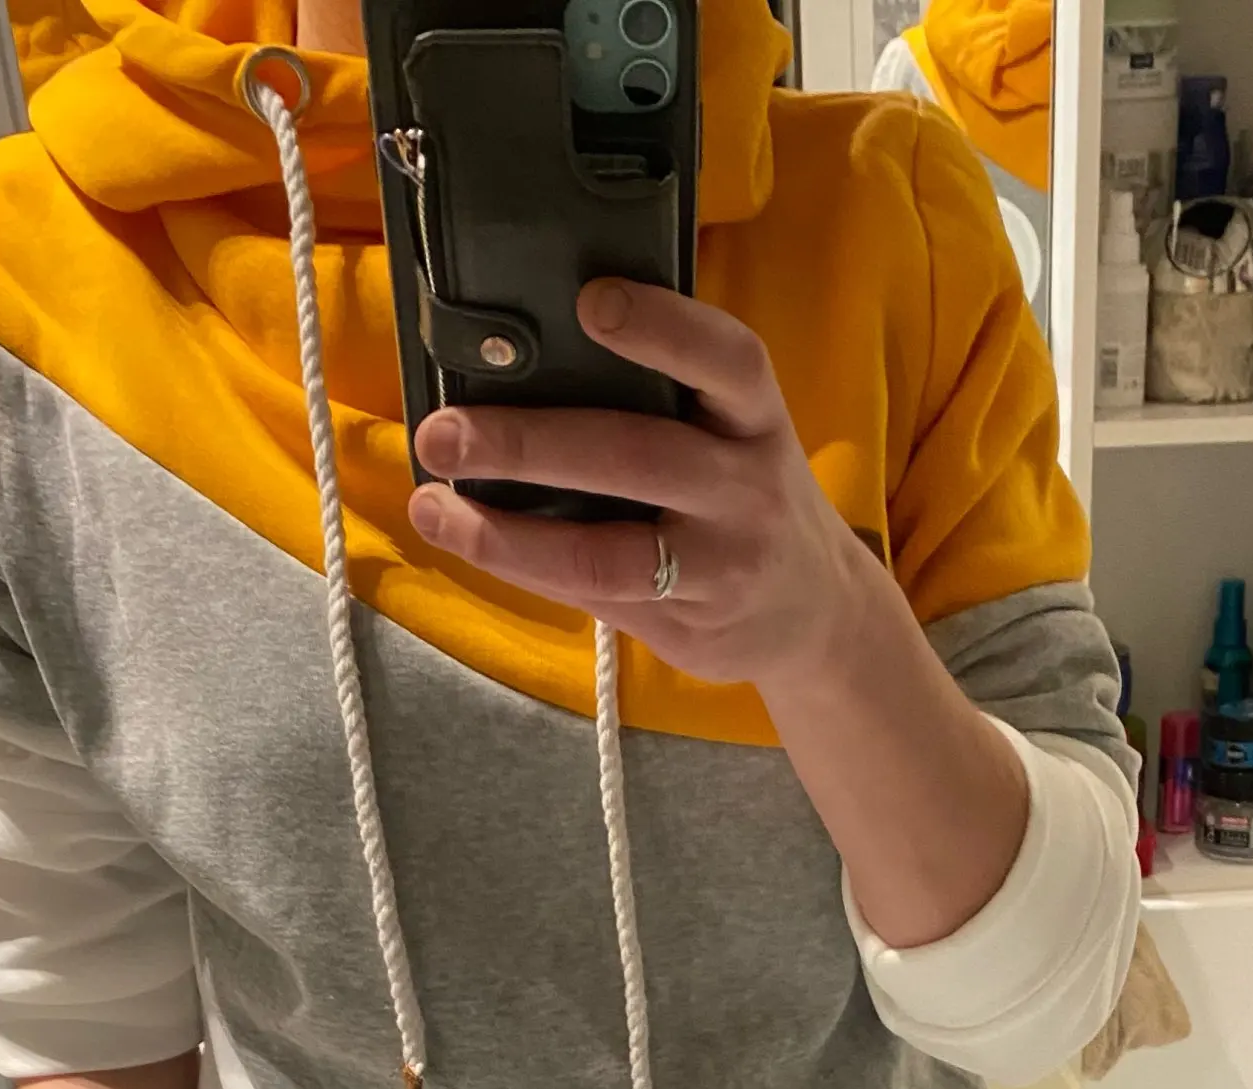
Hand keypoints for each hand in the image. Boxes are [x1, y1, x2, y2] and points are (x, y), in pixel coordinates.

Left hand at [407, 278, 893, 693]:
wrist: (819, 614)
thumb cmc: (745, 501)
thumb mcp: (736, 437)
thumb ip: (663, 404)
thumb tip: (524, 364)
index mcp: (757, 420)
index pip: (727, 360)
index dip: (663, 326)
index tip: (590, 300)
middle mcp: (747, 490)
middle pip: (638, 456)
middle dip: (530, 443)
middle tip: (443, 431)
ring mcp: (720, 566)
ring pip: (605, 551)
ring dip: (506, 532)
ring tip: (434, 506)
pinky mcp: (689, 625)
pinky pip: (595, 597)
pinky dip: (525, 568)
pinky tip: (471, 541)